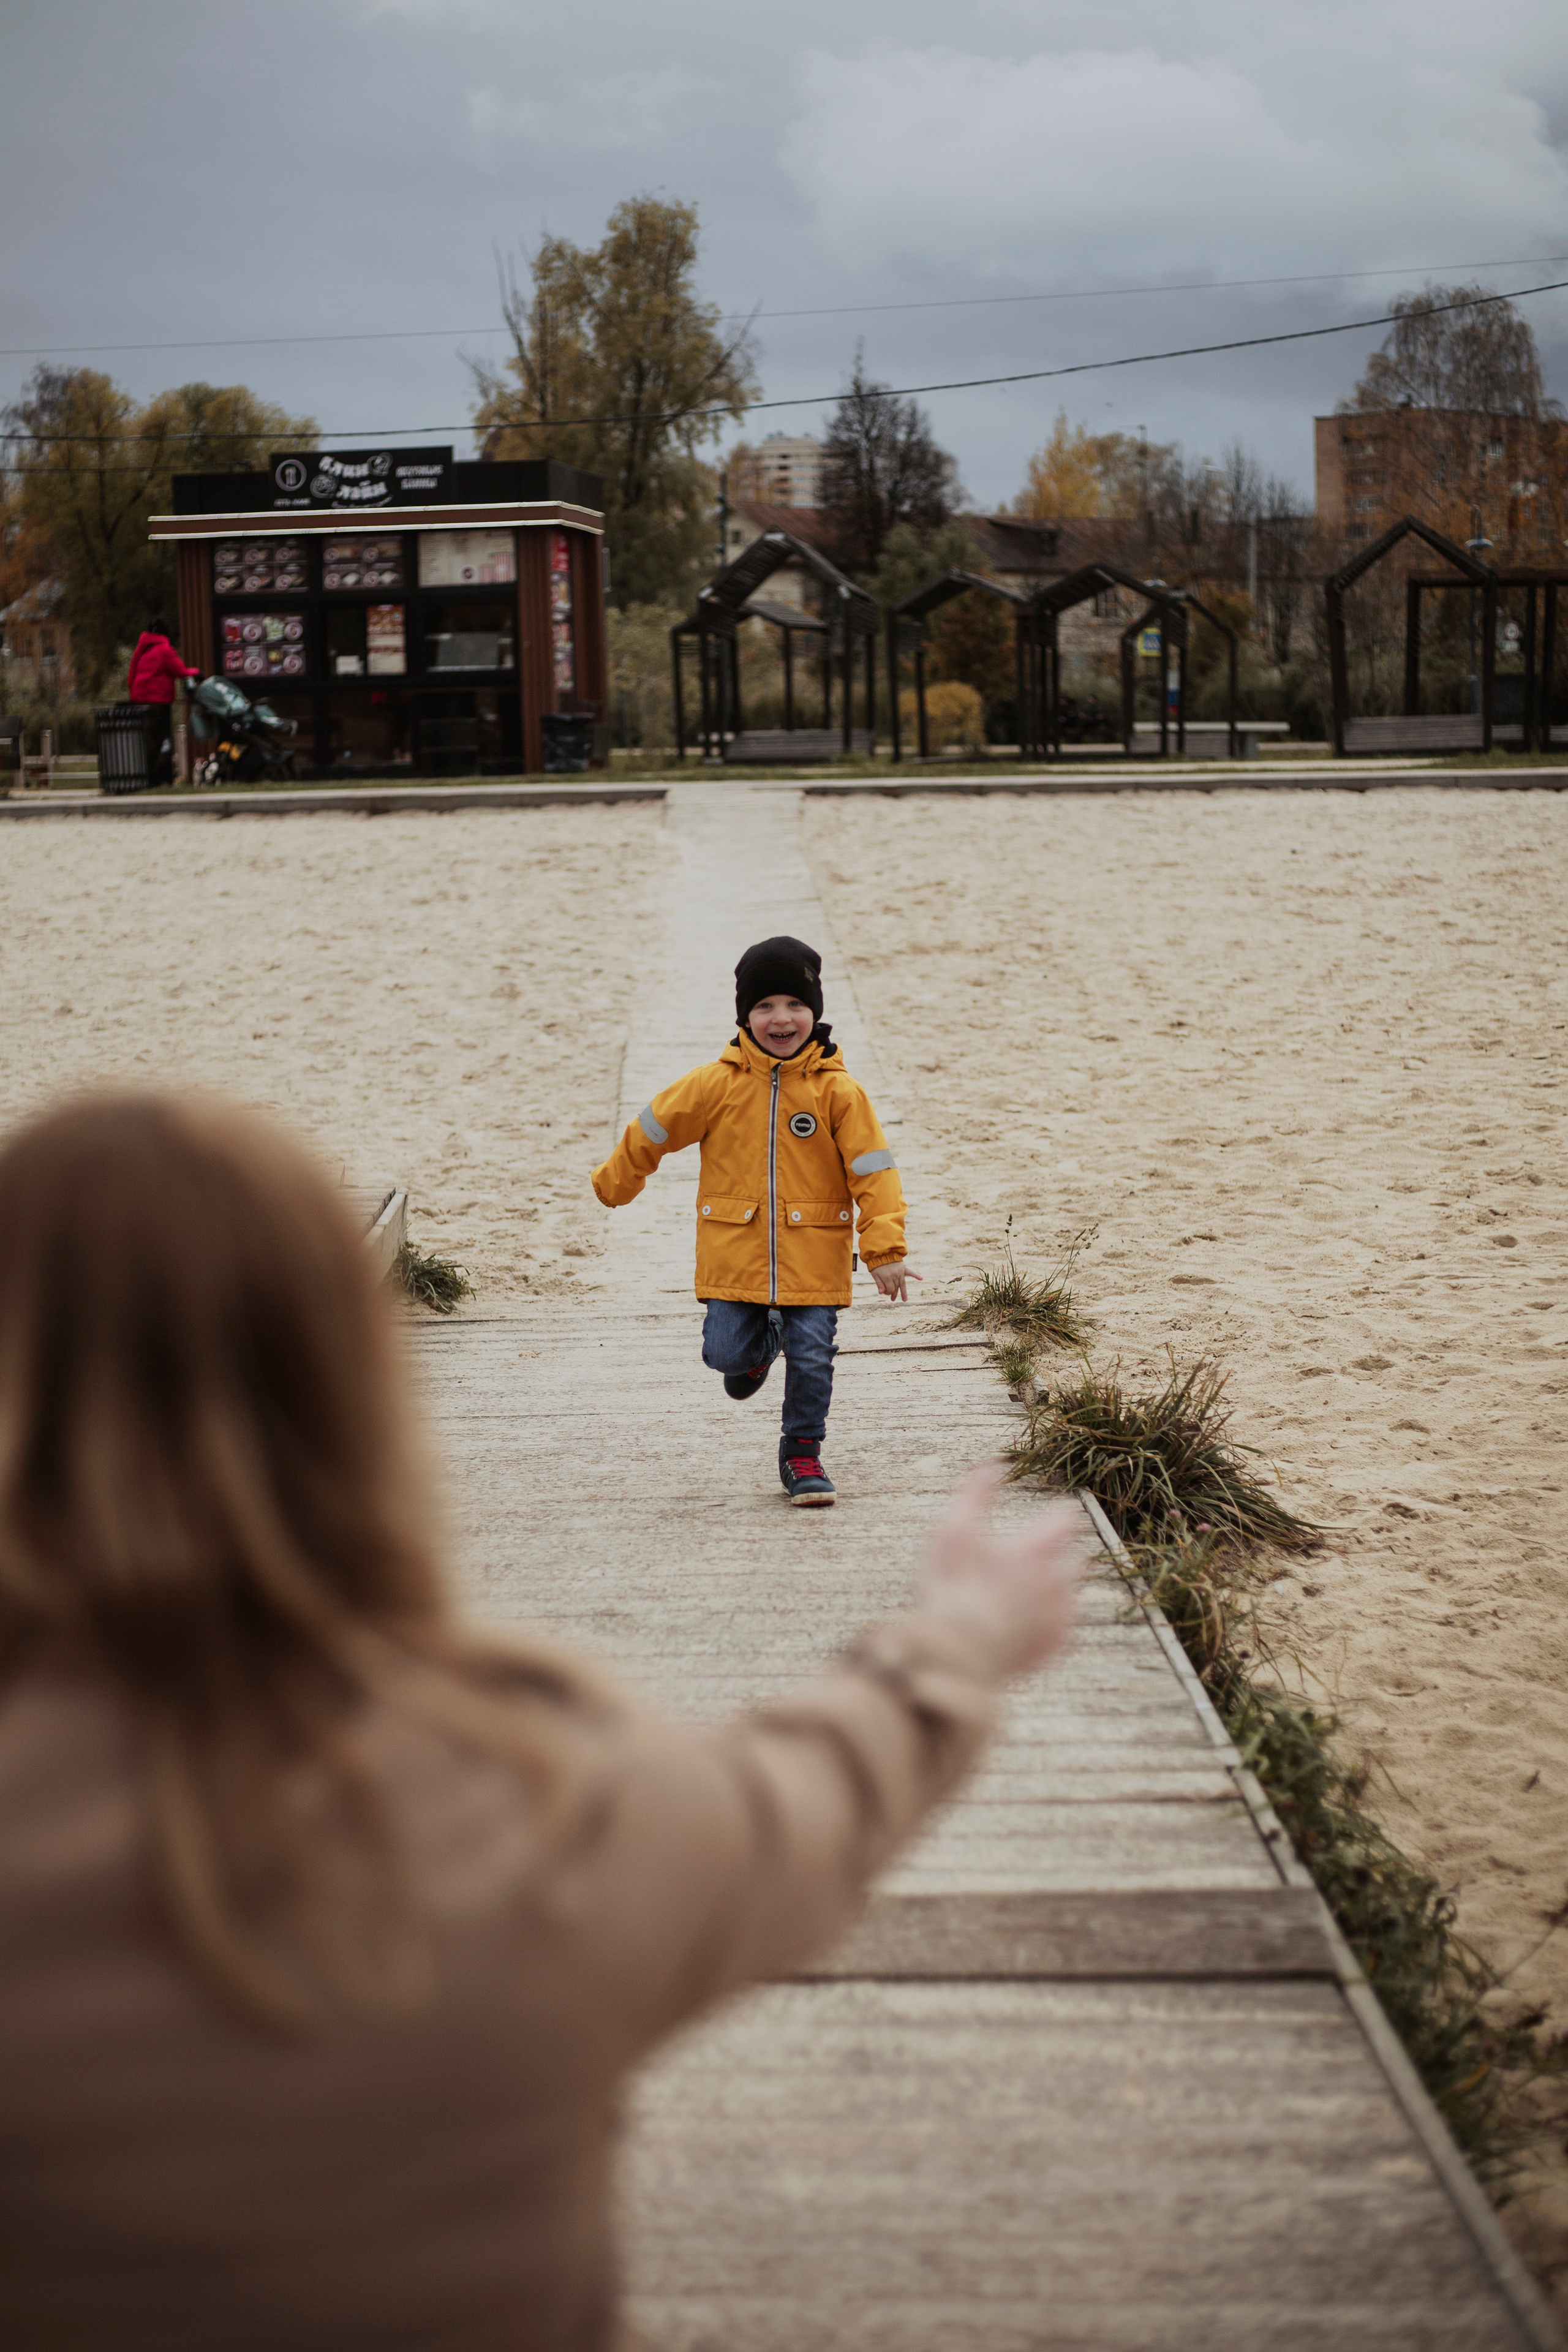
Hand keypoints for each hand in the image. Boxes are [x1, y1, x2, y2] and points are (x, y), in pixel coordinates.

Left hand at [871, 1260, 922, 1303]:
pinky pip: (911, 1272)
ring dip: (903, 1292)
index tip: (885, 1292)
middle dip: (894, 1294)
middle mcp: (895, 1275)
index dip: (888, 1293)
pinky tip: (921, 1278)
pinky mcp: (903, 1267)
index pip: (890, 1289)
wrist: (881, 1252)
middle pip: (896, 1287)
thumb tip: (881, 1293)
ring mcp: (900, 1271)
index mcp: (887, 1277)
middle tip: (893, 1299)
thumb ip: (879, 1284)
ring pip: (903, 1284)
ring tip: (905, 1300)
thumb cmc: (876, 1264)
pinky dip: (916, 1275)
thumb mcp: (875, 1274)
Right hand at [917, 1462, 1084, 1678]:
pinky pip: (1065, 1630)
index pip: (1066, 1521)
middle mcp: (1056, 1582)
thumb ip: (975, 1494)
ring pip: (1073, 1596)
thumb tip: (991, 1462)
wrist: (957, 1655)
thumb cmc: (951, 1589)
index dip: (1062, 1516)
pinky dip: (1053, 1624)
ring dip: (1059, 1591)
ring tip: (1033, 1594)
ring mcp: (1058, 1617)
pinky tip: (1032, 1624)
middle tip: (1039, 1560)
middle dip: (1061, 1557)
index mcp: (1034, 1551)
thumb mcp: (953, 1532)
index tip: (1061, 1513)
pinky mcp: (1054, 1647)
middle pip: (1076, 1560)